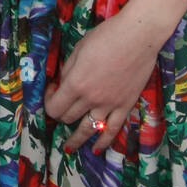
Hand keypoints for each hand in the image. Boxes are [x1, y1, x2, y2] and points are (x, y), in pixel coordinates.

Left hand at [43, 14, 160, 153]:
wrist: (137, 37)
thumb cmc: (105, 37)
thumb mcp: (78, 49)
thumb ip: (68, 71)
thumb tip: (62, 85)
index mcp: (76, 83)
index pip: (54, 106)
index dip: (48, 102)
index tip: (52, 91)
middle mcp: (91, 98)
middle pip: (68, 118)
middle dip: (61, 114)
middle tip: (61, 107)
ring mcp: (109, 105)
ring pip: (88, 129)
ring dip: (76, 140)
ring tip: (69, 147)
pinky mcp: (125, 106)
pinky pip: (113, 130)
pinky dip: (103, 142)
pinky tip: (96, 149)